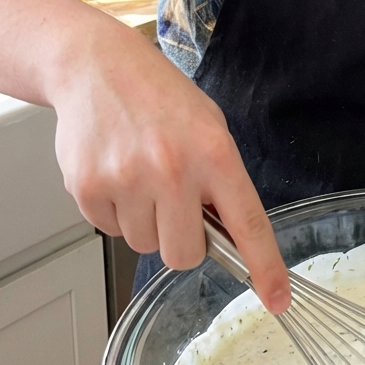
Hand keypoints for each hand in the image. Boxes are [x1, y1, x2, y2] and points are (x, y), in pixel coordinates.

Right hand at [52, 11, 290, 312]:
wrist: (97, 66)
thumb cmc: (159, 97)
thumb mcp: (209, 127)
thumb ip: (221, 180)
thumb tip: (228, 238)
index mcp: (215, 153)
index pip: (248, 224)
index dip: (265, 267)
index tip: (277, 298)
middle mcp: (172, 170)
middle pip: (184, 255)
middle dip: (183, 241)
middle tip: (176, 204)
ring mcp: (127, 180)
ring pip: (145, 245)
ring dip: (146, 222)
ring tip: (141, 175)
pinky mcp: (87, 188)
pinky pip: (109, 230)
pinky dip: (114, 211)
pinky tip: (115, 173)